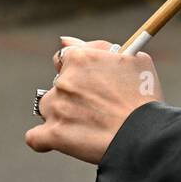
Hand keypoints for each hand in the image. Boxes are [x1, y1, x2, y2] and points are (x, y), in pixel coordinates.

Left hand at [24, 37, 162, 164]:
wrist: (145, 134)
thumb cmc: (144, 95)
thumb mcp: (134, 59)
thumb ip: (99, 46)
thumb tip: (64, 41)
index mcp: (80, 58)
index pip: (63, 57)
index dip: (76, 70)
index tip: (87, 81)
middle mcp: (64, 80)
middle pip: (57, 84)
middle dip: (72, 94)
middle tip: (95, 106)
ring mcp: (55, 107)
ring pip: (47, 108)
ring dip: (61, 114)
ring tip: (88, 125)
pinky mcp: (52, 134)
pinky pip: (36, 137)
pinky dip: (46, 140)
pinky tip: (63, 140)